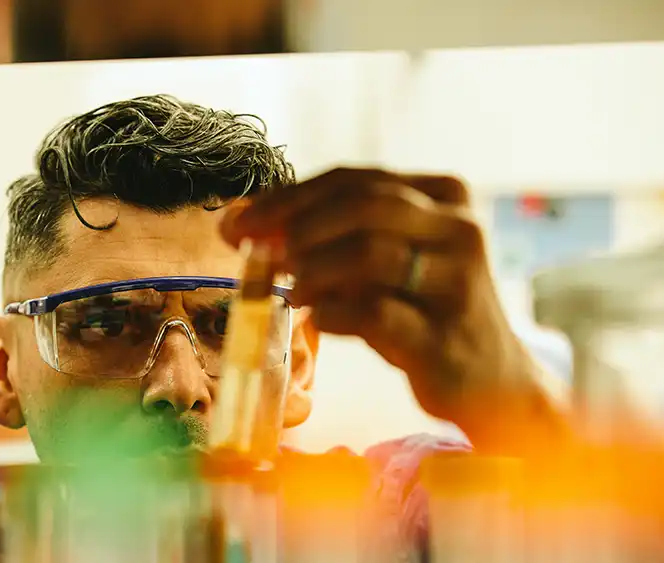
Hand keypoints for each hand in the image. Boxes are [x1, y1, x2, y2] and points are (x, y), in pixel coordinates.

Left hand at [221, 168, 561, 449]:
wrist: (494, 384)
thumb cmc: (424, 313)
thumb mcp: (384, 262)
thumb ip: (331, 235)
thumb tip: (242, 222)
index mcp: (444, 196)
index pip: (354, 178)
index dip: (288, 197)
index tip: (239, 221)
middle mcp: (458, 228)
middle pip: (362, 205)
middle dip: (295, 225)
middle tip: (255, 252)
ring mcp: (458, 281)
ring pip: (370, 252)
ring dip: (313, 269)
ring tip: (292, 290)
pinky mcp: (445, 336)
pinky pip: (375, 312)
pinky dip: (332, 312)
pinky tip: (317, 319)